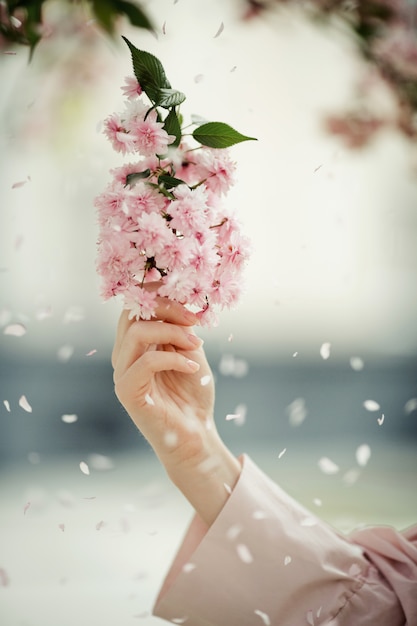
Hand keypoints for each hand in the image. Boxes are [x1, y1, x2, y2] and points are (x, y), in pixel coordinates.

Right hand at [112, 294, 240, 524]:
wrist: (196, 435)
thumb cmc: (194, 395)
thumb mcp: (192, 351)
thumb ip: (182, 328)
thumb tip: (181, 301)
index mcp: (135, 344)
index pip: (135, 306)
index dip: (158, 294)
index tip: (190, 300)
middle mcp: (124, 356)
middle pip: (132, 313)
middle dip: (167, 308)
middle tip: (195, 319)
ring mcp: (122, 374)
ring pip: (136, 333)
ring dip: (172, 332)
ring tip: (196, 344)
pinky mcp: (127, 392)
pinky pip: (146, 362)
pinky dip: (174, 358)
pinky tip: (193, 365)